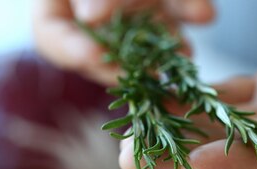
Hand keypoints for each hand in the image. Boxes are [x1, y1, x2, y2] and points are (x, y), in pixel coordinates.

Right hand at [32, 0, 214, 85]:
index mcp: (57, 6)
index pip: (52, 37)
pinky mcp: (164, 1)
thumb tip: (92, 17)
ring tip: (185, 54)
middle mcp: (94, 13)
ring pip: (148, 32)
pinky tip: (204, 16)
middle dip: (132, 61)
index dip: (72, 52)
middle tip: (151, 73)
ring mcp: (132, 6)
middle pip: (106, 45)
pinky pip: (177, 9)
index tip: (96, 56)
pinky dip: (192, 11)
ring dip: (167, 45)